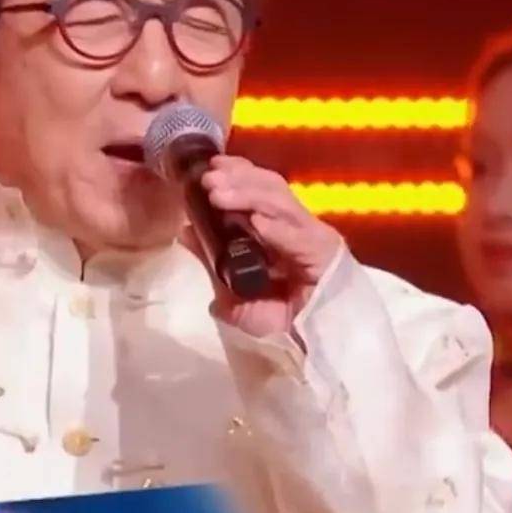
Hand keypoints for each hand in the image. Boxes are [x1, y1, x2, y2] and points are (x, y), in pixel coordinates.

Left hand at [181, 155, 342, 337]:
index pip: (260, 188)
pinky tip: (256, 222)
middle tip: (208, 177)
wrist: (313, 346)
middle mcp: (296, 226)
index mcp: (278, 228)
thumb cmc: (279, 320)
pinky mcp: (325, 254)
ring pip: (281, 204)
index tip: (211, 167)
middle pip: (270, 189)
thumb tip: (185, 231)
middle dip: (238, 179)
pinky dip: (277, 229)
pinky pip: (299, 237)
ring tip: (219, 193)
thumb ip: (212, 261)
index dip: (238, 173)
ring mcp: (312, 237)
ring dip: (249, 195)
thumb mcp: (233, 291)